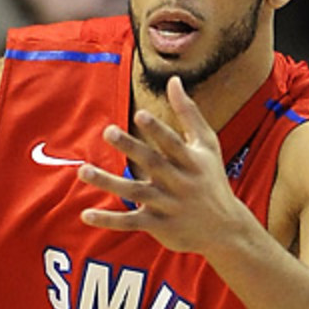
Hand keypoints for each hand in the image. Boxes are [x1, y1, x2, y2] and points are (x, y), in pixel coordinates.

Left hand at [76, 76, 251, 254]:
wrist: (226, 229)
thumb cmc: (211, 178)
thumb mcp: (207, 146)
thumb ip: (188, 113)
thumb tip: (173, 79)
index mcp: (191, 162)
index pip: (172, 143)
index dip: (158, 129)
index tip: (140, 113)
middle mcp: (179, 183)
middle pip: (152, 164)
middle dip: (130, 147)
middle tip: (107, 131)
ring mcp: (167, 205)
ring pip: (134, 192)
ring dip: (108, 182)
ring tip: (82, 171)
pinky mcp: (157, 225)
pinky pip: (129, 222)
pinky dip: (109, 220)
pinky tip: (85, 214)